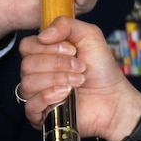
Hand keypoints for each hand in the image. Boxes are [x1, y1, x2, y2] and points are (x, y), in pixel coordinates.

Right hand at [19, 17, 140, 140]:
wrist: (113, 97)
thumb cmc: (101, 68)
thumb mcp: (89, 36)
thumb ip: (66, 25)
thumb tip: (43, 35)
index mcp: (44, 54)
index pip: (26, 46)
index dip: (47, 47)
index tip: (72, 50)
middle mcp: (37, 73)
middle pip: (27, 64)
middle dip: (57, 64)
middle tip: (80, 68)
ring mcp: (37, 94)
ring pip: (28, 83)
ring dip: (57, 80)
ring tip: (77, 82)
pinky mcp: (41, 115)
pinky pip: (30, 105)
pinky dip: (49, 97)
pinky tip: (65, 95)